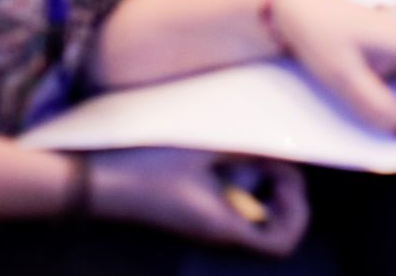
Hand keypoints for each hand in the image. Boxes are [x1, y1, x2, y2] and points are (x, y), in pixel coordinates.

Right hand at [88, 148, 308, 257]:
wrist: (98, 180)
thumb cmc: (146, 165)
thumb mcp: (202, 150)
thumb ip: (245, 151)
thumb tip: (278, 151)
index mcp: (223, 228)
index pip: (281, 245)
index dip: (297, 213)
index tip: (288, 178)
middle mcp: (218, 238)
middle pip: (273, 237)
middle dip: (288, 203)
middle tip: (281, 169)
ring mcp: (206, 231)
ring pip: (256, 228)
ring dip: (268, 197)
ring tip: (261, 163)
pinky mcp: (195, 221)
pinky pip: (235, 218)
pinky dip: (246, 196)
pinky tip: (235, 167)